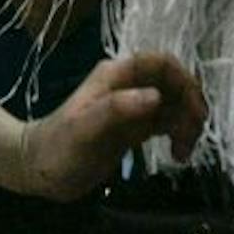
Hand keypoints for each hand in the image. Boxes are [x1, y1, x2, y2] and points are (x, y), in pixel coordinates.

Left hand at [18, 52, 204, 199]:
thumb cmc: (60, 147)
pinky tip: (178, 155)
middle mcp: (127, 86)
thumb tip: (156, 96)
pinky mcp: (134, 128)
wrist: (39, 170)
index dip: (183, 80)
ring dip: (187, 123)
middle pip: (173, 83)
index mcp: (116, 76)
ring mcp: (132, 107)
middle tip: (191, 136)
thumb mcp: (86, 128)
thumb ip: (117, 109)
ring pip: (173, 104)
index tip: (193, 110)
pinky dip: (179, 135)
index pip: (161, 63)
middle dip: (190, 105)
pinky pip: (167, 123)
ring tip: (182, 152)